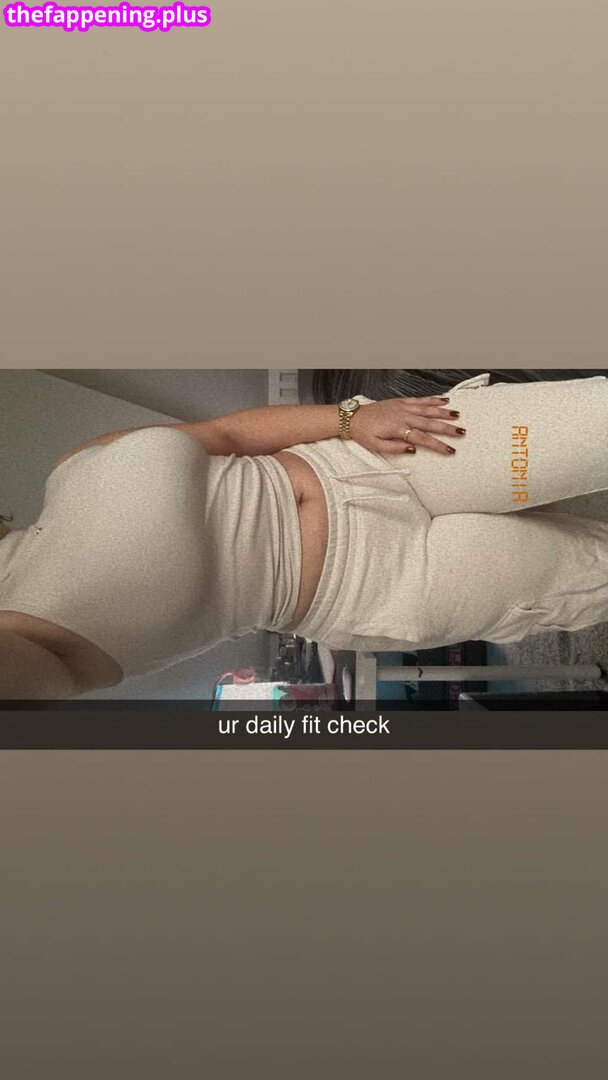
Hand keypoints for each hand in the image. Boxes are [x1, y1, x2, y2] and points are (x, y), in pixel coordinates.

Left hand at [349, 396, 465, 455]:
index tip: (450, 450)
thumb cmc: (364, 433)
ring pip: (428, 409)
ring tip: (458, 415)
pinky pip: (420, 400)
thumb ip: (395, 448)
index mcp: (398, 429)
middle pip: (430, 423)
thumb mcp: (376, 446)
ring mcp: (403, 407)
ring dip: (444, 412)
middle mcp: (403, 416)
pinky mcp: (401, 401)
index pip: (423, 439)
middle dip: (447, 428)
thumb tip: (413, 449)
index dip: (438, 445)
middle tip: (462, 432)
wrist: (352, 417)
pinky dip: (433, 399)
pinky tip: (444, 400)